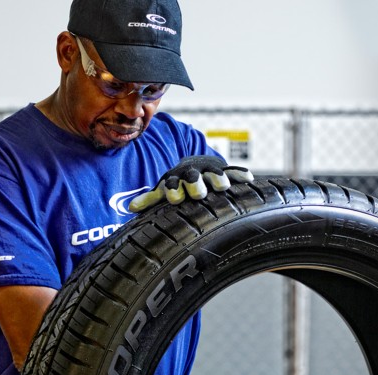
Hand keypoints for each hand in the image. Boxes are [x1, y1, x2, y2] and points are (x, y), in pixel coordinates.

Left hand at [129, 155, 253, 212]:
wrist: (193, 163)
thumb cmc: (176, 183)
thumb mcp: (163, 188)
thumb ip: (148, 199)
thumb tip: (130, 209)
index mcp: (175, 180)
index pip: (172, 185)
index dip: (173, 190)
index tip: (173, 197)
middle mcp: (192, 174)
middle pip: (193, 179)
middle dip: (194, 184)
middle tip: (198, 193)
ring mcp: (208, 172)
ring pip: (213, 175)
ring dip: (217, 179)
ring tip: (223, 186)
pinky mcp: (224, 171)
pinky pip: (233, 172)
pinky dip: (239, 174)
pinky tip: (248, 178)